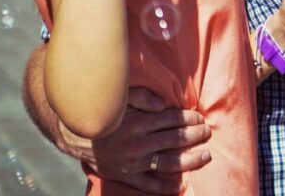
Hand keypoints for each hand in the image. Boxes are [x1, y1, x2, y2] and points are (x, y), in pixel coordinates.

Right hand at [88, 88, 211, 194]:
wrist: (76, 135)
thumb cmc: (103, 112)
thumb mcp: (120, 98)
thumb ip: (142, 97)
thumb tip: (164, 104)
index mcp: (138, 123)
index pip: (173, 120)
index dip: (190, 118)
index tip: (200, 118)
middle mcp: (138, 144)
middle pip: (175, 139)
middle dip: (195, 135)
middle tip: (208, 132)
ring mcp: (133, 163)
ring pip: (169, 163)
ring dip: (191, 160)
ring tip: (206, 155)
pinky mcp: (126, 176)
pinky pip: (149, 185)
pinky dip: (166, 187)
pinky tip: (182, 184)